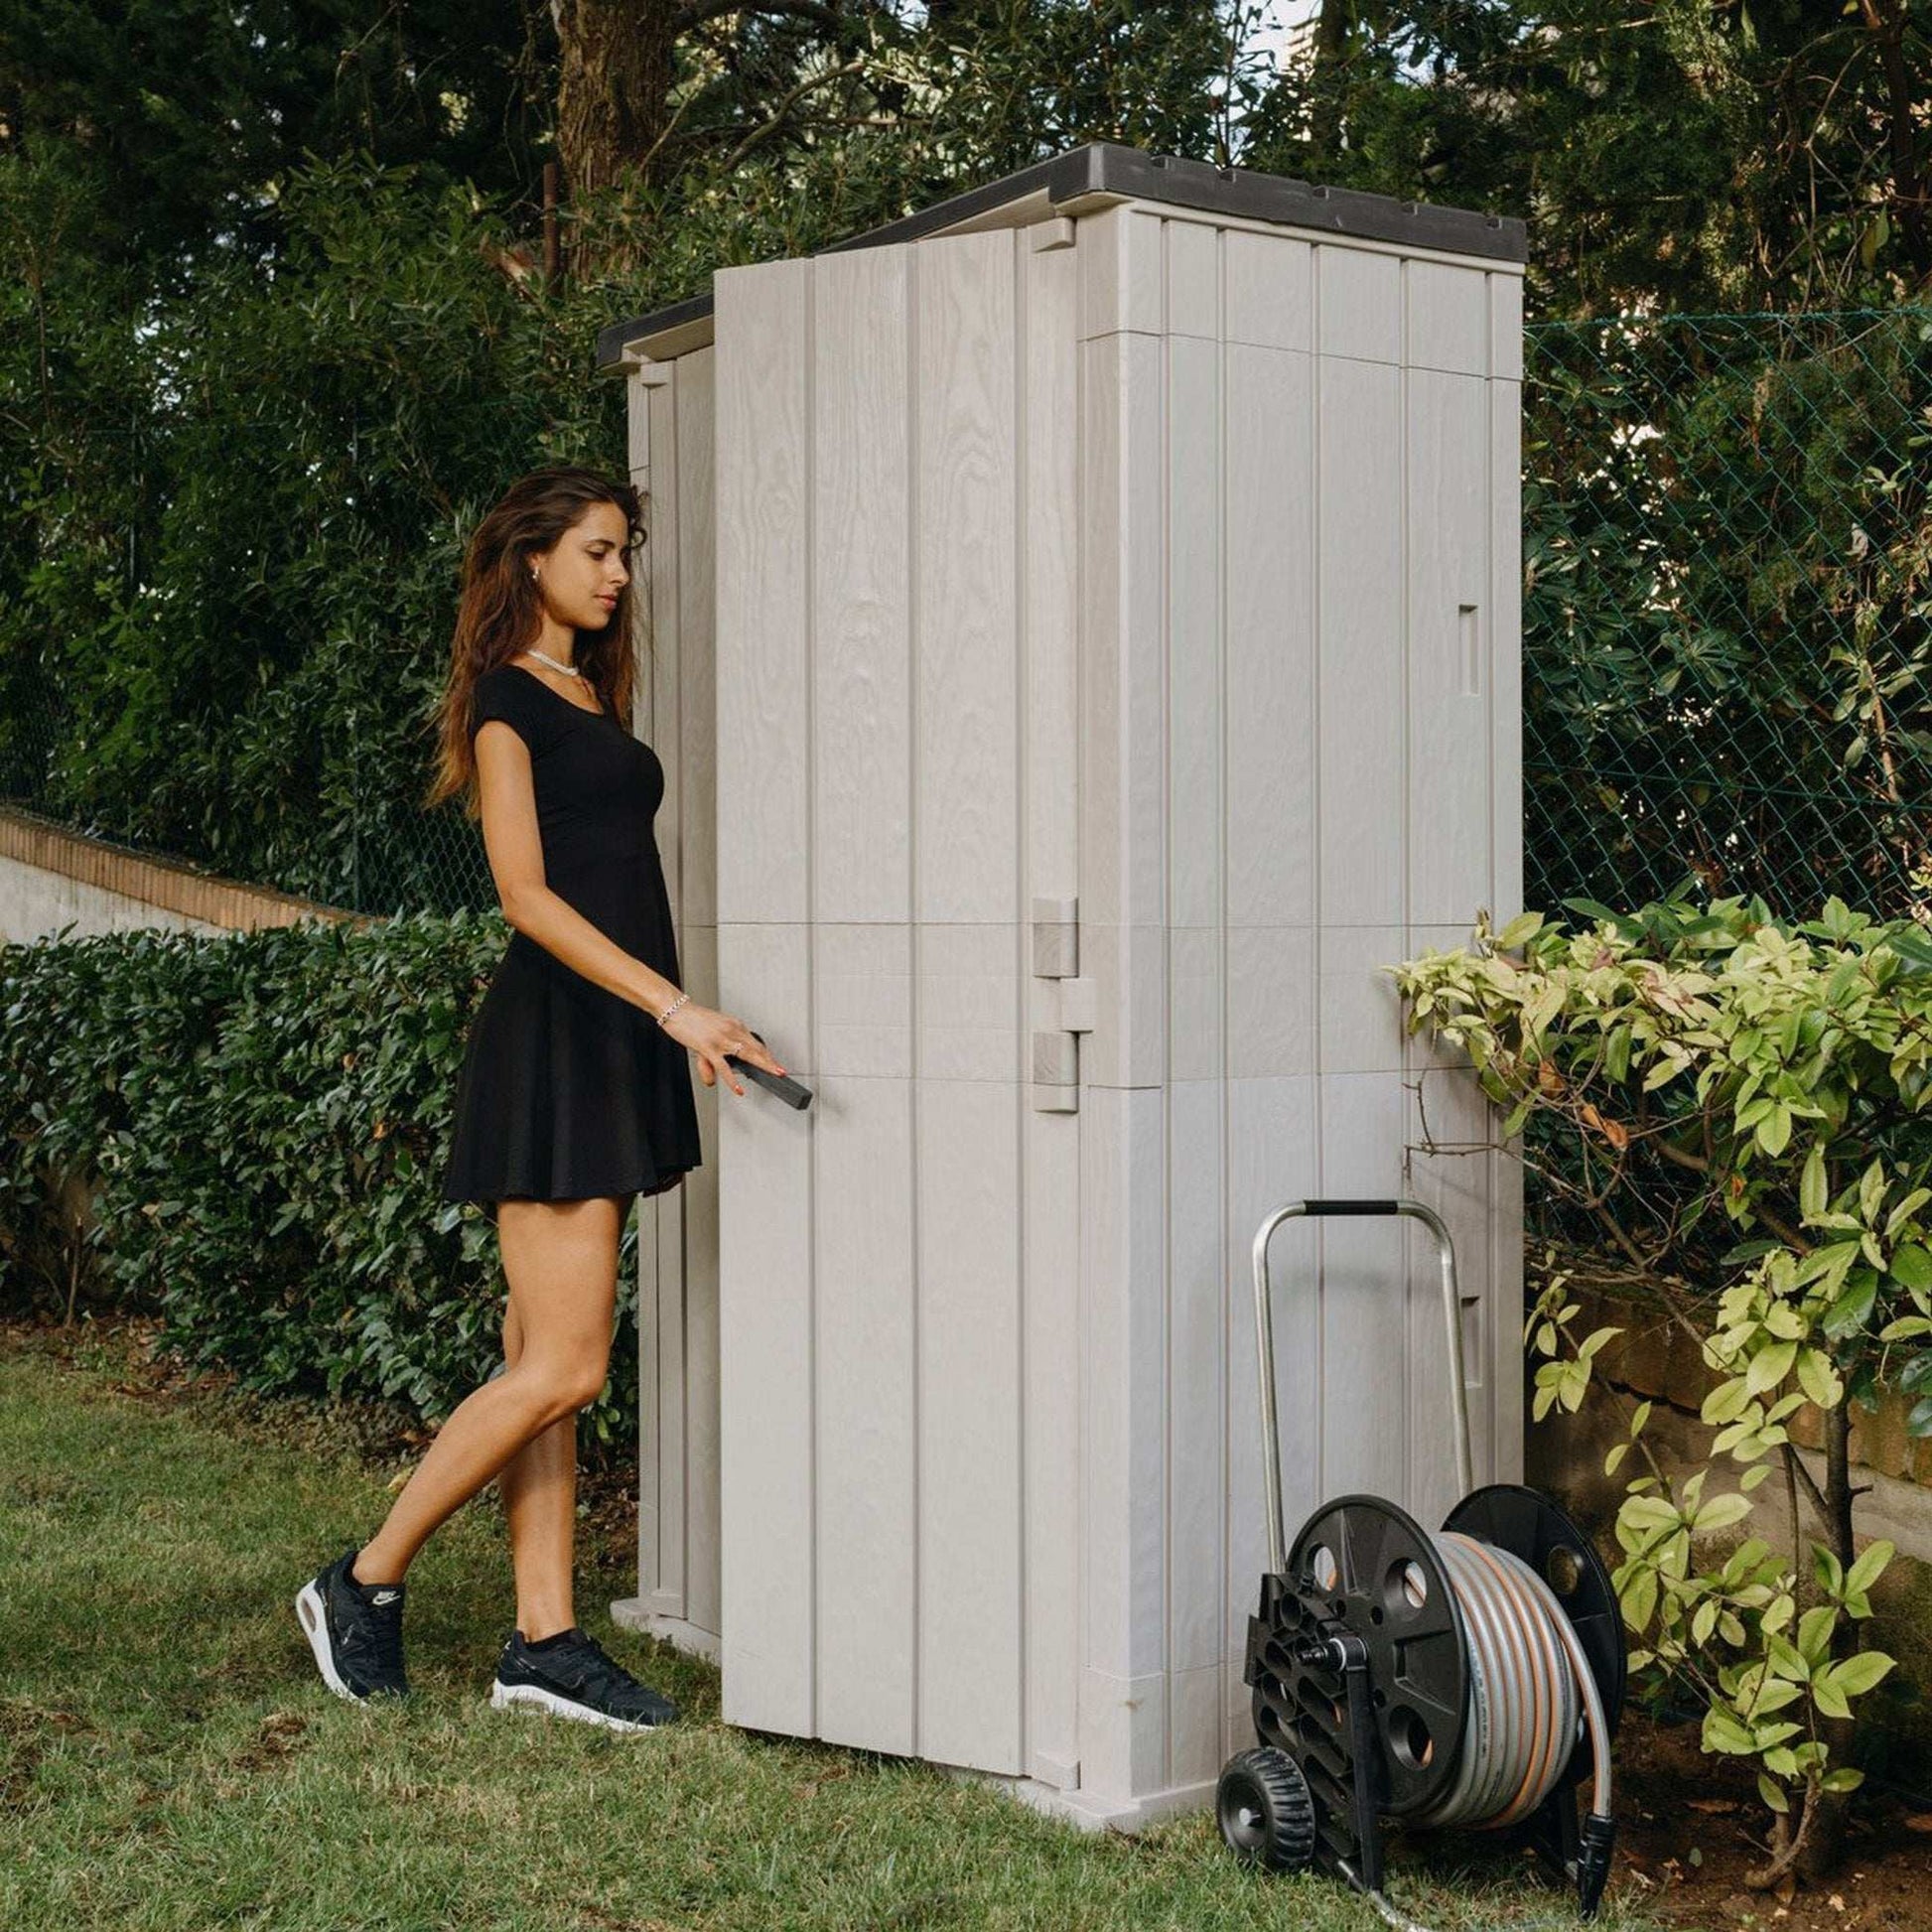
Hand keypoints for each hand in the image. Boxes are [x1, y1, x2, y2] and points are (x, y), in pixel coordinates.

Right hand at [658, 999, 787, 1096]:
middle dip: (771, 1061)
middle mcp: (732, 1030)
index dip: (767, 1054)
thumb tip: (712, 1081)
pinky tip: (738, 1089)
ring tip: (773, 1074)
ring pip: (747, 1054)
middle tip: (781, 1071)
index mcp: (734, 1025)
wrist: (675, 1009)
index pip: (755, 1042)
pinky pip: (723, 1067)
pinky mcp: (709, 1047)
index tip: (774, 1063)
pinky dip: (731, 1080)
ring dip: (763, 1065)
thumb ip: (712, 1062)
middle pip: (757, 1048)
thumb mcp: (709, 1036)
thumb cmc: (691, 1019)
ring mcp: (721, 1039)